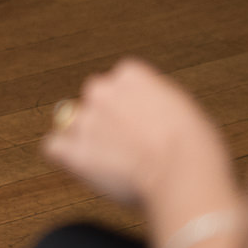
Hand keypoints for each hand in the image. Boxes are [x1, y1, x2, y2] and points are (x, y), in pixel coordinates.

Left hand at [40, 59, 234, 211]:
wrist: (182, 173)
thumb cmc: (193, 147)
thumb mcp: (183, 108)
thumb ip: (157, 102)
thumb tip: (153, 112)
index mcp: (130, 74)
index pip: (120, 82)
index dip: (132, 106)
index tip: (143, 124)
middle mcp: (101, 90)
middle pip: (95, 100)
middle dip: (107, 120)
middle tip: (129, 146)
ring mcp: (85, 119)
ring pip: (73, 124)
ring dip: (86, 139)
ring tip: (111, 162)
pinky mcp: (72, 149)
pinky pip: (54, 148)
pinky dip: (65, 158)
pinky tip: (82, 167)